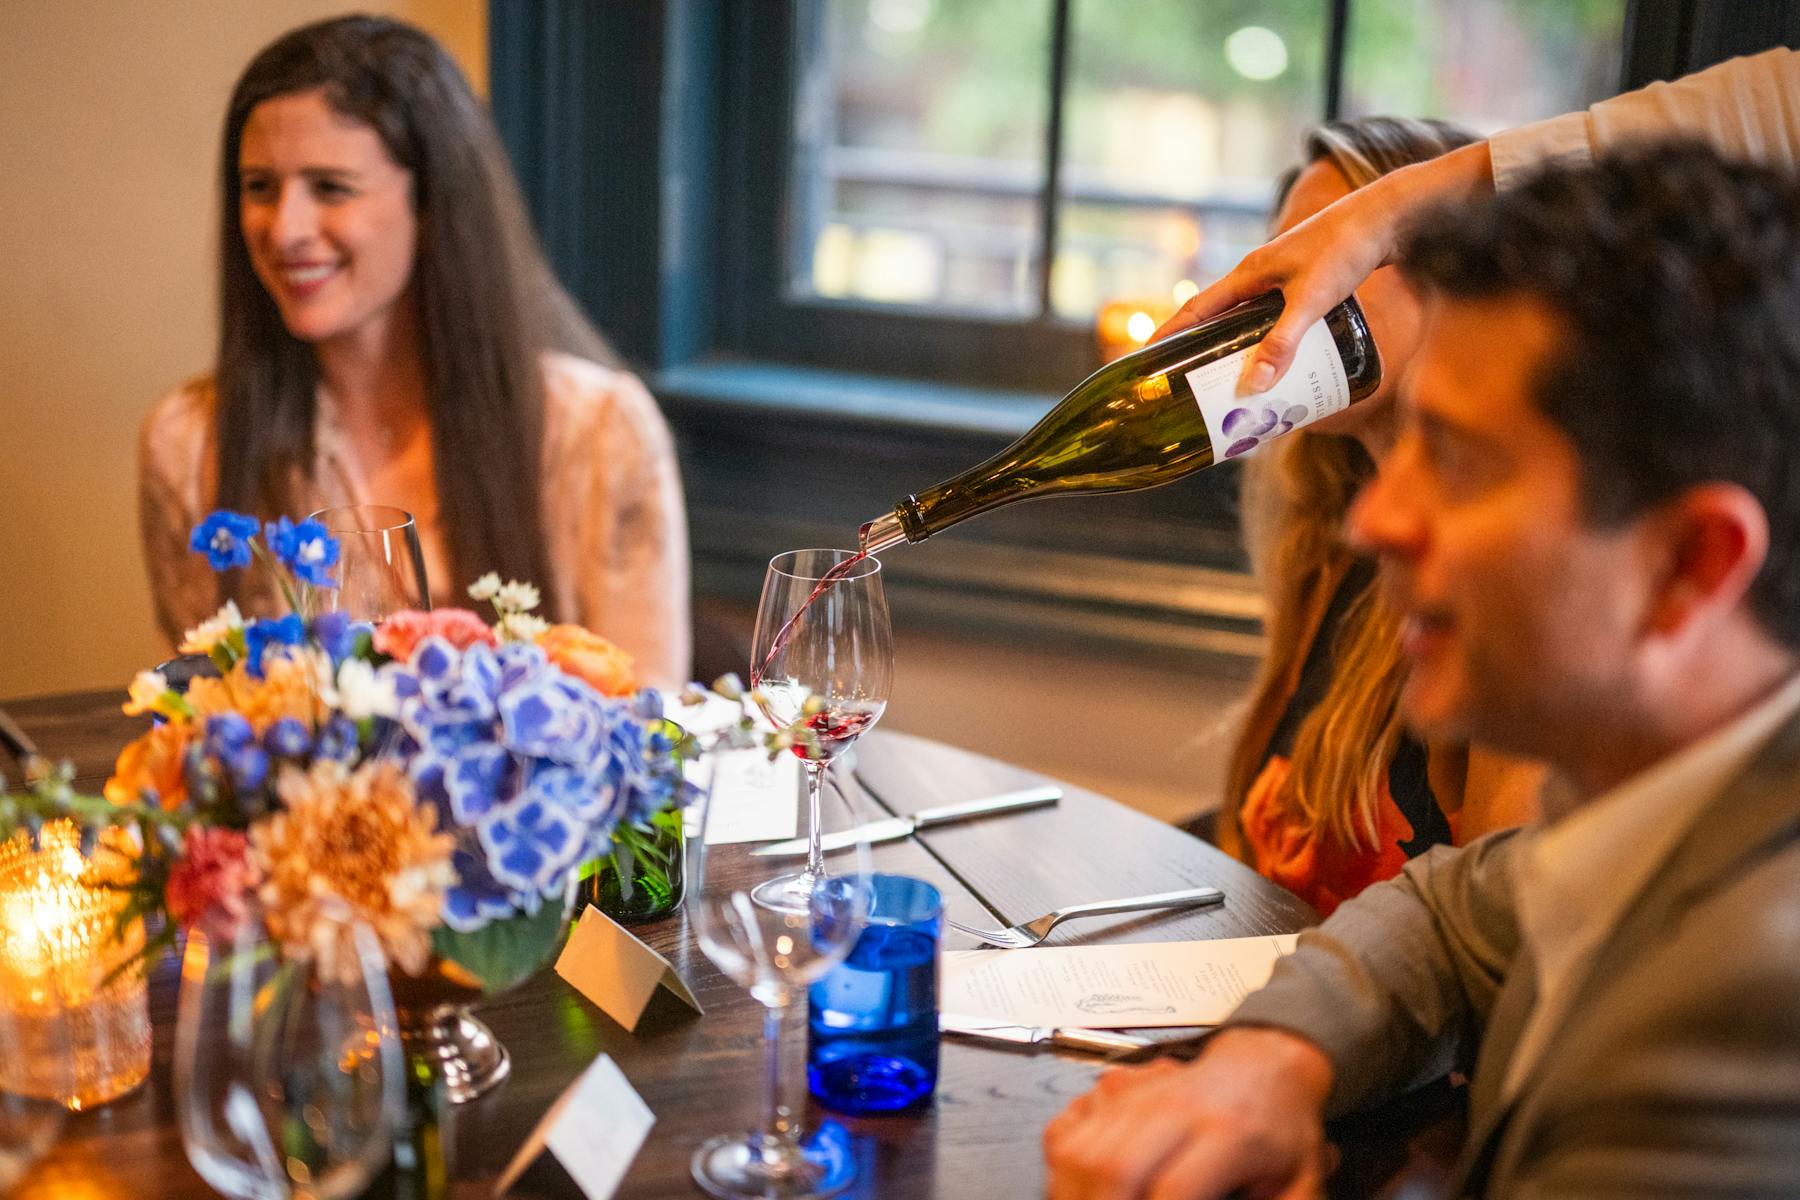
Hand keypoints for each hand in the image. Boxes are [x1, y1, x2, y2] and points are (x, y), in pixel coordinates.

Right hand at [1043, 1027, 1335, 1199]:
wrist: (1266, 1062)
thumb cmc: (1281, 1126)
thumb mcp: (1302, 1180)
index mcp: (1229, 1132)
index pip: (1174, 1187)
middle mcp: (1178, 1107)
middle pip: (1115, 1166)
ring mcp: (1141, 1094)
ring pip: (1083, 1148)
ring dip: (1073, 1191)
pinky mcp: (1117, 1090)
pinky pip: (1068, 1128)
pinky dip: (1062, 1166)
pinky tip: (1076, 1187)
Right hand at [1156, 141, 1494, 392]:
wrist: (1387, 217)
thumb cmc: (1347, 250)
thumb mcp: (1312, 300)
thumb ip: (1282, 343)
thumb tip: (1252, 387)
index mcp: (1248, 275)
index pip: (1195, 311)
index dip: (1169, 337)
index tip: (1146, 361)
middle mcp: (1257, 274)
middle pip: (1215, 317)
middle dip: (1198, 350)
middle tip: (1186, 385)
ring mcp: (1280, 276)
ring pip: (1244, 318)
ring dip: (1233, 346)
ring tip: (1227, 380)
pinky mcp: (1303, 280)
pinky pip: (1270, 316)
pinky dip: (1262, 338)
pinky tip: (1273, 358)